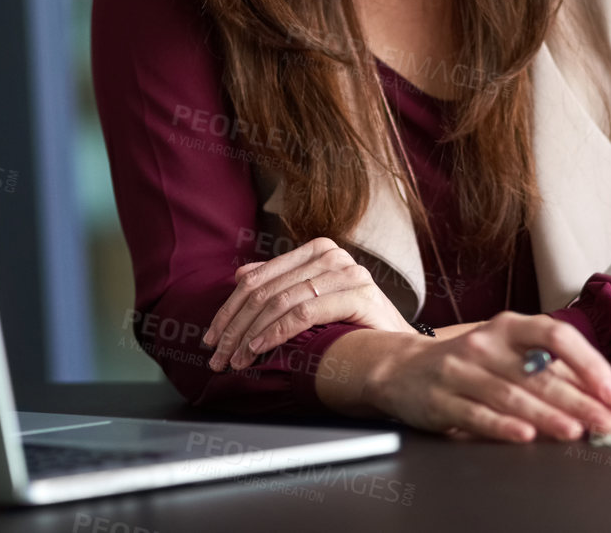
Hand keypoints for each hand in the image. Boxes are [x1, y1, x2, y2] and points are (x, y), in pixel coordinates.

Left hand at [202, 237, 413, 370]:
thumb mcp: (313, 303)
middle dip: (235, 326)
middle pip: (265, 290)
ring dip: (250, 334)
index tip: (211, 336)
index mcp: (316, 251)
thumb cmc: (353, 328)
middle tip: (216, 355)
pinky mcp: (357, 292)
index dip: (229, 309)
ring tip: (235, 359)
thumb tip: (240, 275)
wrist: (399, 349)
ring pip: (280, 301)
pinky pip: (304, 312)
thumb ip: (281, 284)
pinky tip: (259, 348)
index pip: (259, 279)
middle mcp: (331, 254)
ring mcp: (346, 271)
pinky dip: (276, 332)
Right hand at [347, 311, 610, 441]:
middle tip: (607, 422)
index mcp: (510, 327)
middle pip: (538, 373)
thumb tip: (605, 397)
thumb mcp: (508, 355)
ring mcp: (460, 370)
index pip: (556, 336)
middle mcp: (485, 343)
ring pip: (510, 395)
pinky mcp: (441, 399)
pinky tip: (525, 436)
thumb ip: (551, 372)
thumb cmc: (470, 364)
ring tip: (575, 431)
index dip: (589, 363)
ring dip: (546, 415)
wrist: (403, 369)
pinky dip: (502, 426)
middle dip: (578, 400)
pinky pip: (476, 414)